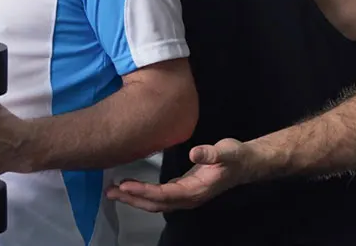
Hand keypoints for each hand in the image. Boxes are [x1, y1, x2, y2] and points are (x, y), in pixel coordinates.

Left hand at [106, 138, 259, 211]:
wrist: (245, 163)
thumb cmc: (235, 156)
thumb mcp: (226, 151)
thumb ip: (211, 154)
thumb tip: (194, 153)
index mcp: (196, 191)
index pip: (165, 195)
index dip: (144, 191)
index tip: (125, 185)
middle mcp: (189, 198)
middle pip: (156, 204)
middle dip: (133, 199)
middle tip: (110, 191)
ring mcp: (186, 196)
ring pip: (156, 203)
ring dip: (135, 198)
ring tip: (114, 191)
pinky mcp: (183, 189)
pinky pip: (160, 197)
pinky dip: (144, 194)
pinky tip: (132, 187)